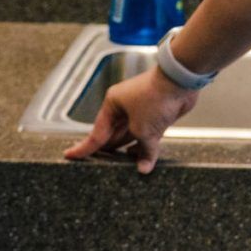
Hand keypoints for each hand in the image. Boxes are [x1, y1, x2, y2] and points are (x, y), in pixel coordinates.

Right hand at [63, 67, 199, 173]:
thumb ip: (143, 151)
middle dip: (108, 152)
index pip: (96, 133)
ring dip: (128, 152)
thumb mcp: (144, 129)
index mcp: (112, 105)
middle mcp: (124, 107)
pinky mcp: (155, 116)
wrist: (180, 81)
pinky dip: (144, 148)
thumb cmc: (156, 98)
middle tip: (97, 168)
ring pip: (129, 137)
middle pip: (112, 135)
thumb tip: (143, 167)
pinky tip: (143, 161)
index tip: (70, 156)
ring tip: (121, 169)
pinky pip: (146, 136)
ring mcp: (140, 112)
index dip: (84, 147)